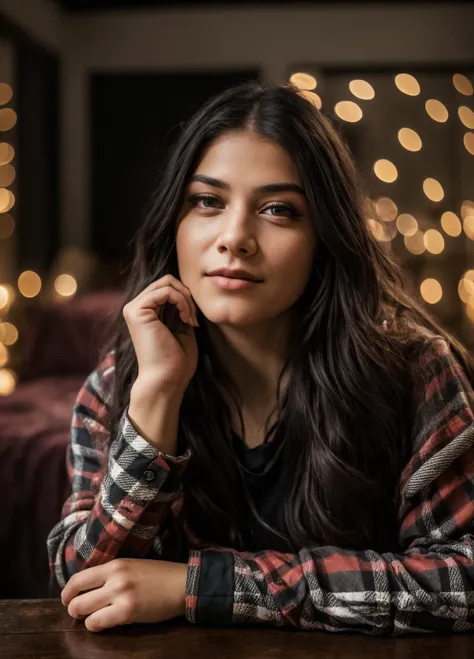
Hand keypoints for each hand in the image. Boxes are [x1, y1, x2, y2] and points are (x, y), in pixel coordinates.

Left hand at [61, 559, 187, 632]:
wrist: (181, 584)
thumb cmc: (158, 576)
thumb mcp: (131, 566)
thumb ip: (111, 574)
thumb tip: (88, 587)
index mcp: (114, 564)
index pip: (78, 578)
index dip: (67, 592)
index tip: (67, 599)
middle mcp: (114, 577)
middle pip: (76, 596)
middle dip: (73, 608)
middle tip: (80, 612)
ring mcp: (120, 594)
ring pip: (82, 610)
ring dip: (84, 618)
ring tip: (93, 618)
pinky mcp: (127, 611)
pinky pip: (97, 623)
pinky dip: (96, 626)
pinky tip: (105, 623)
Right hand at [123, 274, 198, 397]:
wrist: (167, 380)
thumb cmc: (176, 361)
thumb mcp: (181, 327)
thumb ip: (179, 308)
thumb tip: (186, 290)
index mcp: (144, 312)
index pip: (167, 287)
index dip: (185, 298)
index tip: (194, 320)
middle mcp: (135, 308)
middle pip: (166, 280)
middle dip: (186, 296)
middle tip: (193, 318)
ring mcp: (133, 308)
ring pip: (167, 282)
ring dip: (186, 299)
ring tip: (190, 320)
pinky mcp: (136, 311)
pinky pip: (166, 291)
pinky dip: (182, 301)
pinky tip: (185, 319)